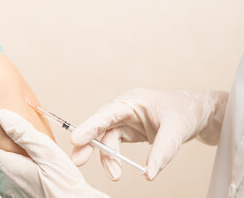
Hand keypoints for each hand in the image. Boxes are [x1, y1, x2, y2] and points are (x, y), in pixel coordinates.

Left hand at [0, 109, 108, 197]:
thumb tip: (3, 115)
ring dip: (9, 157)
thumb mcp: (48, 154)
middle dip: (0, 143)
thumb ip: (24, 133)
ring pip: (1, 167)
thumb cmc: (63, 187)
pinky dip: (16, 170)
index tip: (3, 123)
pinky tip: (31, 166)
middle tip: (18, 133)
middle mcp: (2, 181)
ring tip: (26, 148)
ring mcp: (8, 191)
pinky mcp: (16, 197)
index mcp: (5, 167)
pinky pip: (10, 179)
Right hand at [70, 89, 228, 180]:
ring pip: (106, 139)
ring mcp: (125, 120)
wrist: (198, 113)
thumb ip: (162, 152)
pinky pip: (115, 145)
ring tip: (114, 175)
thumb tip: (148, 174)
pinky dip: (114, 158)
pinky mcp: (129, 131)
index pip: (106, 113)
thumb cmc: (185, 112)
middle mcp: (124, 109)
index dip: (90, 126)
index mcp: (132, 100)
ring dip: (106, 157)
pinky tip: (117, 169)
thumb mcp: (176, 130)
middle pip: (100, 126)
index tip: (77, 139)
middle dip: (88, 143)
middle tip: (78, 160)